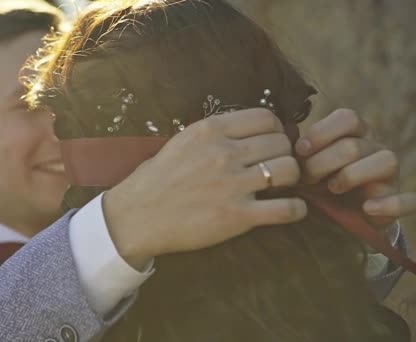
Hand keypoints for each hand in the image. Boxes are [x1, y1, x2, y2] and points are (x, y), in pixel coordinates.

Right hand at [103, 108, 305, 268]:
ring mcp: (233, 184)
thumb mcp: (181, 142)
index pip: (266, 118)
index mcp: (210, 130)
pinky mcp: (238, 215)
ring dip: (291, 179)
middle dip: (284, 154)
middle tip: (277, 167)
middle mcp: (225, 152)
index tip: (271, 143)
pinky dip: (295, 209)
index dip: (275, 130)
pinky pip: (286, 209)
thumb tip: (246, 133)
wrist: (136, 216)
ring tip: (281, 186)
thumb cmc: (155, 179)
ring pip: (289, 170)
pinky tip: (289, 210)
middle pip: (282, 143)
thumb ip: (213, 135)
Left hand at [295, 108, 415, 225]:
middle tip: (305, 179)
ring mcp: (389, 173)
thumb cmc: (319, 182)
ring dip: (349, 176)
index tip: (299, 151)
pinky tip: (367, 208)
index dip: (321, 133)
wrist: (338, 215)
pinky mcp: (396, 200)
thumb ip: (298, 148)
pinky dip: (389, 204)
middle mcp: (375, 147)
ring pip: (384, 161)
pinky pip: (408, 199)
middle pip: (353, 145)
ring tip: (330, 189)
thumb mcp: (306, 163)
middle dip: (322, 163)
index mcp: (354, 133)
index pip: (347, 117)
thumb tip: (284, 132)